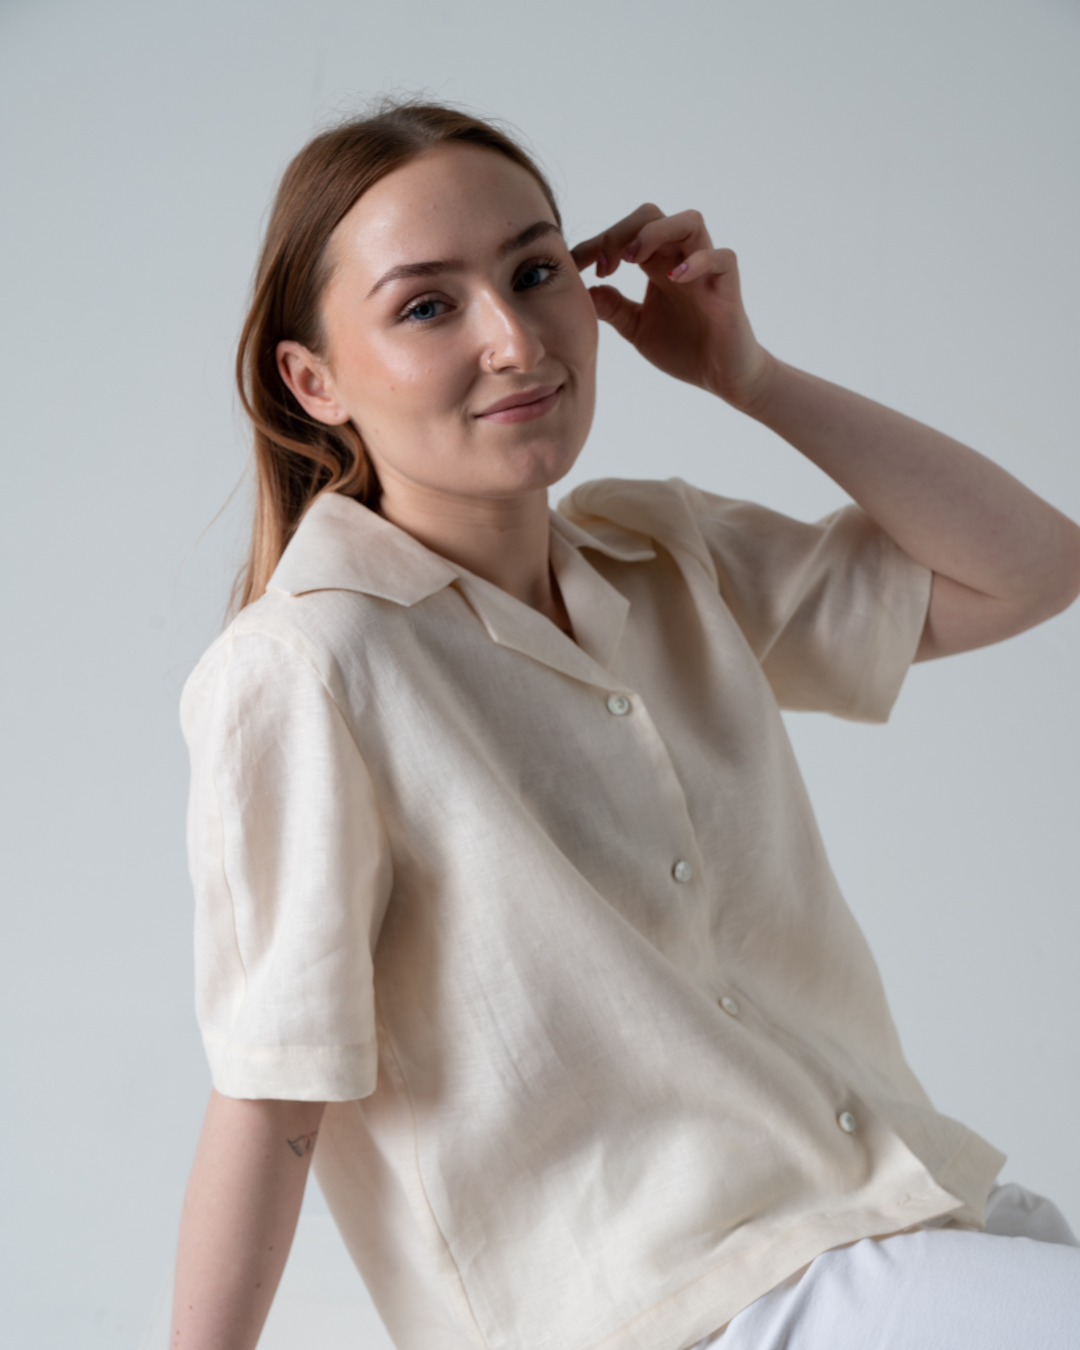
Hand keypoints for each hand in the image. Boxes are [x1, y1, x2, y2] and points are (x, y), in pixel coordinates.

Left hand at [571, 205, 771, 410]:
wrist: (722, 377)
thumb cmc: (683, 349)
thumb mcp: (637, 329)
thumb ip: (614, 309)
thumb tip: (587, 290)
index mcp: (657, 265)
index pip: (626, 234)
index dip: (597, 243)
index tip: (574, 264)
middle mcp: (680, 259)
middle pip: (652, 215)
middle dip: (621, 232)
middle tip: (605, 265)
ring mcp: (706, 270)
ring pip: (690, 221)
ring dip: (656, 233)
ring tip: (634, 259)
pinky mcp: (728, 288)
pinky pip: (722, 257)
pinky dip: (699, 260)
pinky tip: (673, 278)